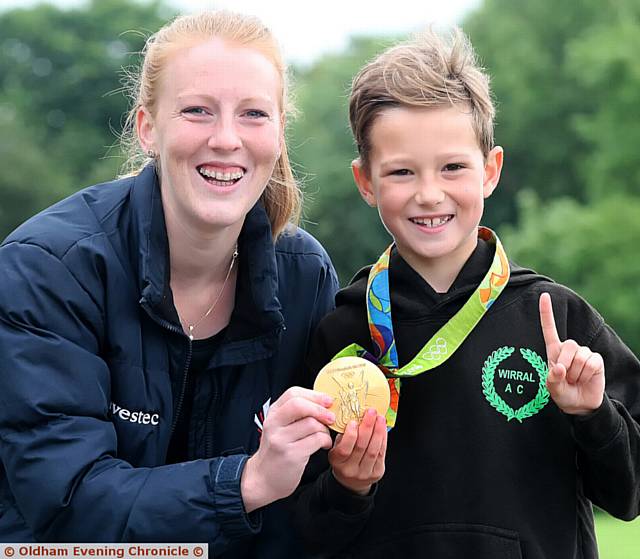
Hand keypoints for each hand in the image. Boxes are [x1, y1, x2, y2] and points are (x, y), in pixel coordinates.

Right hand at [241, 387, 333, 511]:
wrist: (263, 479)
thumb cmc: (277, 450)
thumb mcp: (281, 427)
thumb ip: (297, 414)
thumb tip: (324, 402)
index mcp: (273, 414)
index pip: (293, 394)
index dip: (314, 395)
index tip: (328, 401)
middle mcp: (274, 424)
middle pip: (299, 405)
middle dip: (320, 409)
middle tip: (332, 417)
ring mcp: (281, 440)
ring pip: (311, 424)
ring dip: (325, 429)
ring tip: (324, 435)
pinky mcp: (291, 455)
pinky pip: (316, 440)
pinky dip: (325, 440)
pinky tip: (324, 445)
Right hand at [329, 408, 386, 494]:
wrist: (351, 481)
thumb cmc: (343, 458)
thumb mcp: (336, 447)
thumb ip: (343, 435)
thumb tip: (354, 416)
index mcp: (337, 462)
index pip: (344, 450)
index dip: (350, 435)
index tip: (354, 421)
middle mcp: (350, 470)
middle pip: (361, 447)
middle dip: (367, 427)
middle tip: (371, 412)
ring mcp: (365, 473)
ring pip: (374, 450)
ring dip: (378, 431)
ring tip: (379, 418)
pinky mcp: (377, 473)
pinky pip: (381, 453)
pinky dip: (383, 438)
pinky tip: (383, 428)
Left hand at [539, 292, 604, 414]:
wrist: (580, 403)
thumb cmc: (563, 393)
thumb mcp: (552, 389)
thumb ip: (552, 379)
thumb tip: (559, 368)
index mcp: (554, 350)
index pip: (549, 328)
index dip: (546, 312)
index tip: (544, 295)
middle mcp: (569, 348)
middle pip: (568, 346)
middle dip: (566, 366)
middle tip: (567, 378)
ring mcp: (584, 352)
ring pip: (579, 358)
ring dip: (576, 374)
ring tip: (575, 380)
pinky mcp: (596, 359)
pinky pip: (591, 364)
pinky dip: (586, 376)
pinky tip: (585, 379)